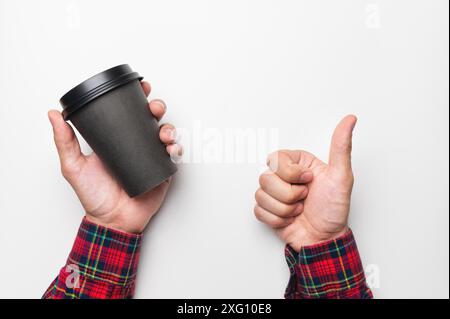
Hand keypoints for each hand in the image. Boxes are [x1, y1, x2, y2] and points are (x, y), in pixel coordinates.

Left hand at [48, 81, 180, 233]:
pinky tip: (170, 148)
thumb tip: (53, 114)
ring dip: (169, 128)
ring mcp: (151, 158)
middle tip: (154, 108)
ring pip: (166, 135)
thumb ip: (64, 141)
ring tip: (163, 133)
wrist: (112, 221)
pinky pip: (173, 156)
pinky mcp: (163, 172)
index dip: (137, 98)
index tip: (142, 87)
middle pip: (151, 120)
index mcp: (117, 141)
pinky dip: (176, 149)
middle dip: (157, 108)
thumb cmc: (93, 197)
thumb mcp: (74, 166)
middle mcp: (136, 146)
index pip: (129, 114)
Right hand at [254, 115, 356, 250]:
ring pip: (261, 195)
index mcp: (297, 163)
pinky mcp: (267, 211)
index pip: (276, 158)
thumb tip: (350, 119)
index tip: (309, 180)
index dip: (291, 173)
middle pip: (266, 178)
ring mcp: (274, 194)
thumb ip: (341, 146)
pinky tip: (289, 219)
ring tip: (299, 210)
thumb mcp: (341, 176)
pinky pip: (258, 211)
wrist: (325, 239)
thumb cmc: (334, 209)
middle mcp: (283, 176)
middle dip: (289, 195)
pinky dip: (277, 219)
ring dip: (284, 209)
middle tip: (305, 198)